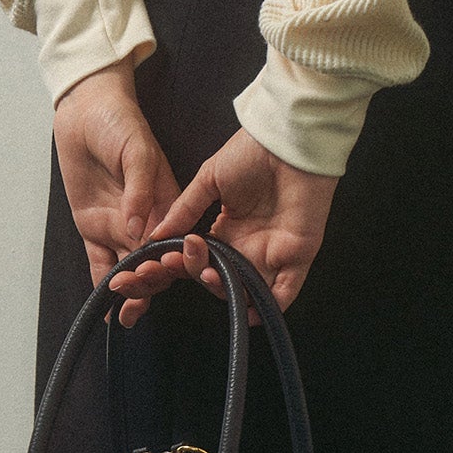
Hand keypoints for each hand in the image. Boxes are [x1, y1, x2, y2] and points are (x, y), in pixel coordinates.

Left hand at [52, 56, 181, 324]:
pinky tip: (104, 307)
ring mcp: (120, 227)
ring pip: (129, 268)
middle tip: (136, 299)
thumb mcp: (137, 150)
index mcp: (168, 204)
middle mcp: (147, 221)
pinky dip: (102, 283)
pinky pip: (99, 261)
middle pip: (153, 262)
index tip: (162, 273)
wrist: (85, 112)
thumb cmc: (119, 124)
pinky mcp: (94, 228)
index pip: (173, 241)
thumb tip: (137, 229)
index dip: (170, 261)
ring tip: (125, 316)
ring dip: (129, 292)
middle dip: (148, 284)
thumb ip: (141, 189)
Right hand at [107, 126, 337, 323]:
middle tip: (184, 259)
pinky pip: (283, 293)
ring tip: (208, 274)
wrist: (286, 142)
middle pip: (219, 277)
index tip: (163, 258)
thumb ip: (184, 210)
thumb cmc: (251, 153)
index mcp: (227, 229)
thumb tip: (155, 236)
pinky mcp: (297, 257)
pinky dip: (265, 307)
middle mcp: (248, 246)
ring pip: (246, 291)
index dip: (181, 263)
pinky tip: (245, 310)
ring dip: (224, 291)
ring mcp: (273, 254)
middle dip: (197, 275)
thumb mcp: (209, 180)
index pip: (201, 258)